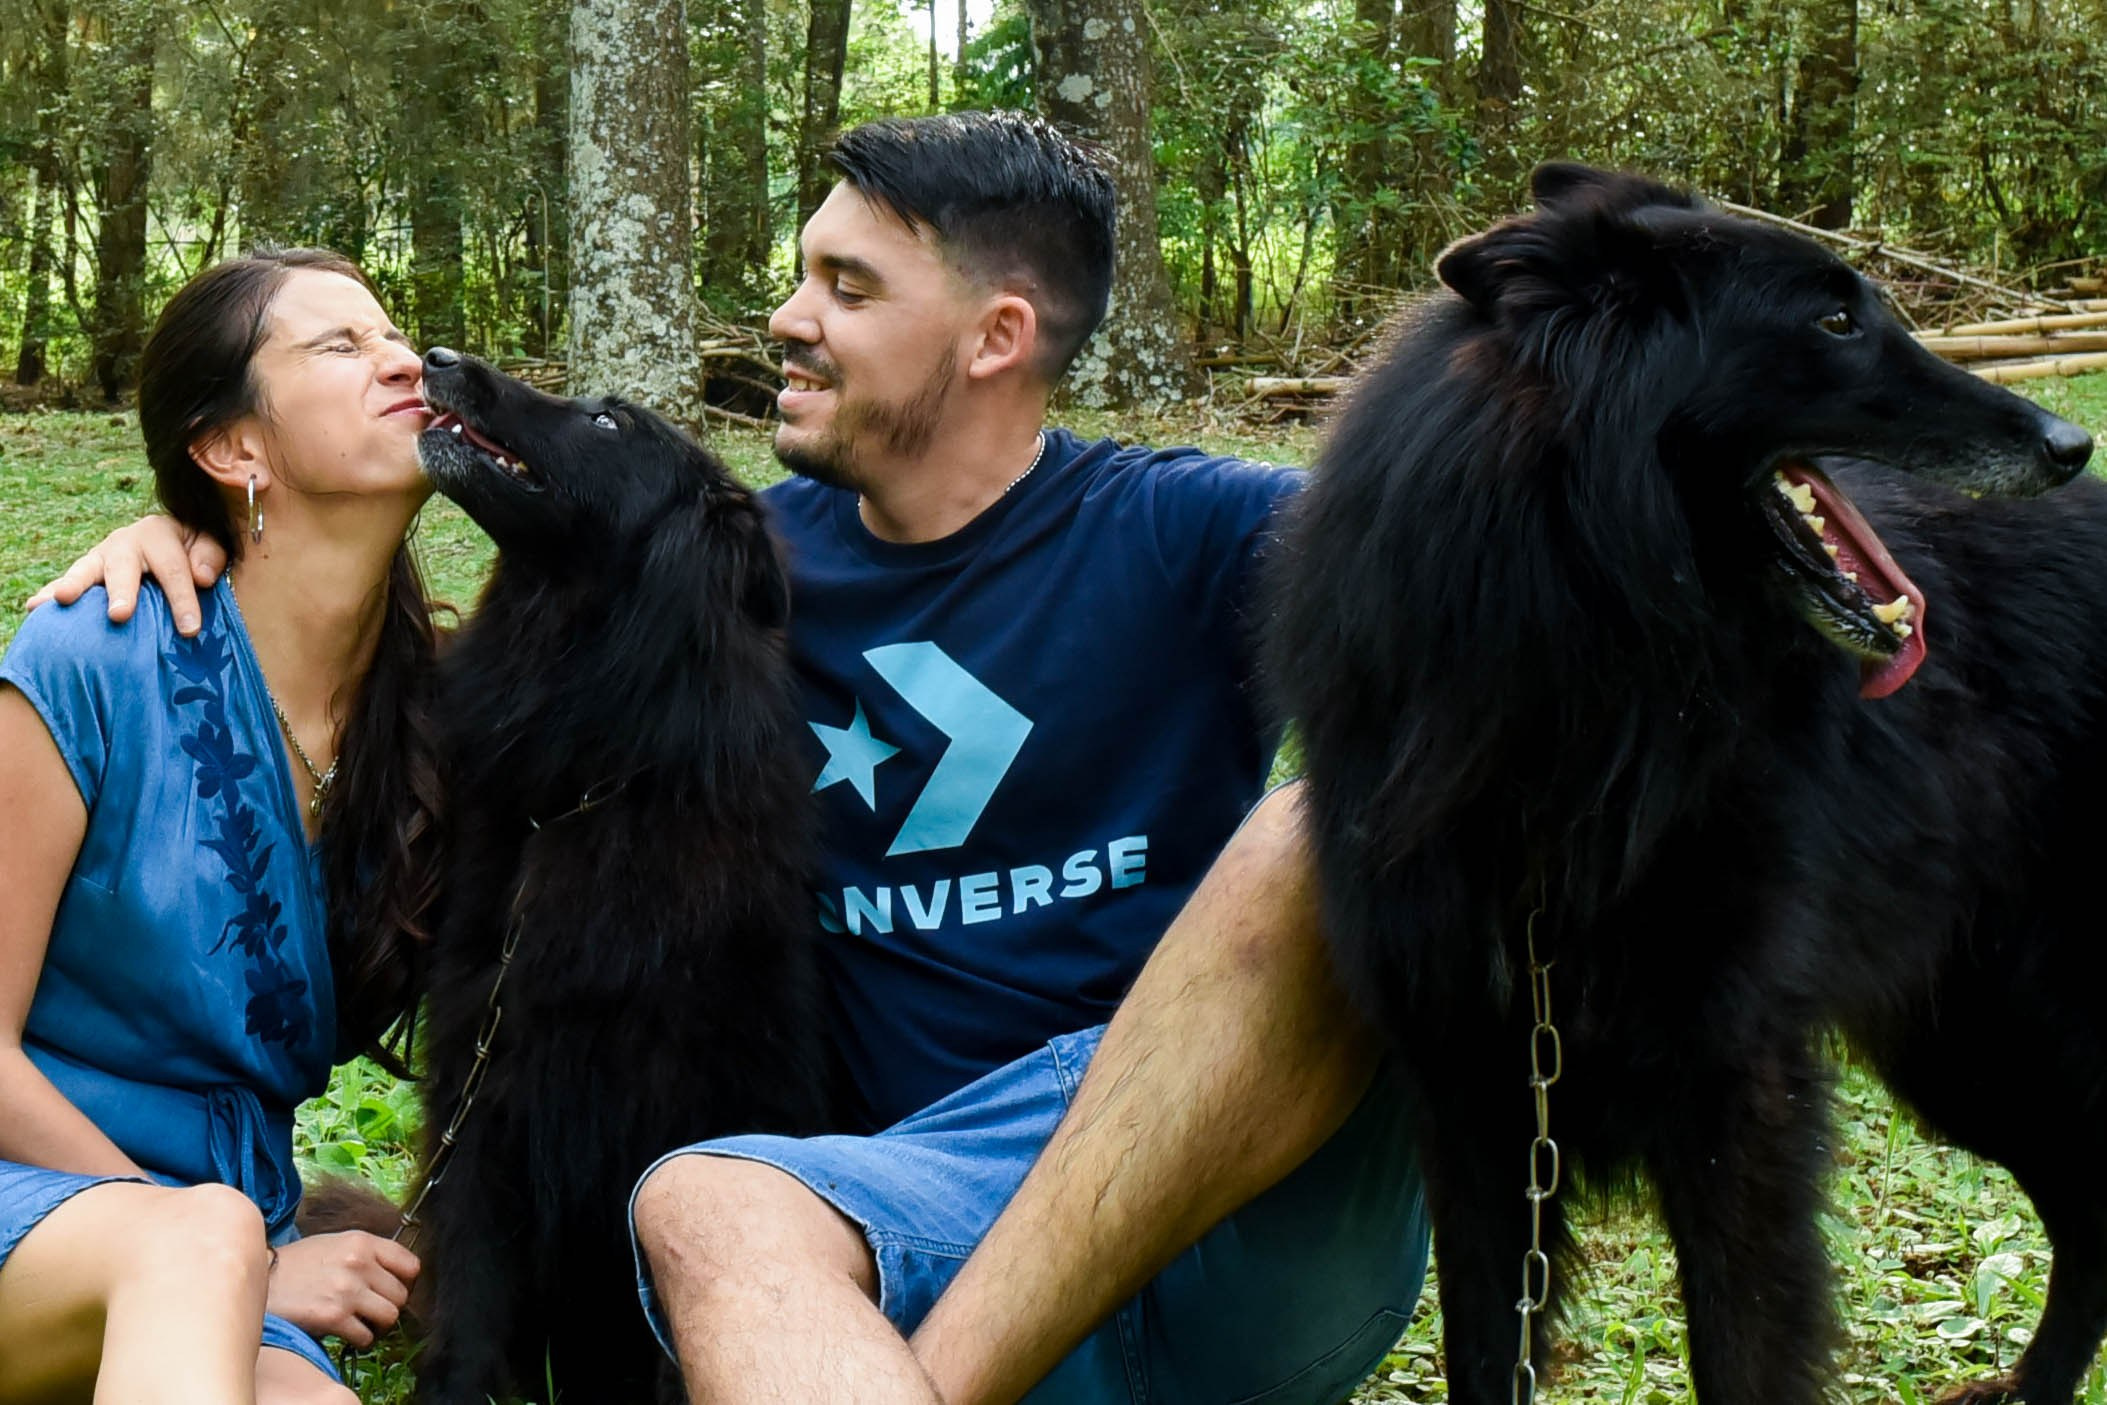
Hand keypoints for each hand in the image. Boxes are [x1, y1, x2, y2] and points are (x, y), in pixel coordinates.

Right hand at [23, 516, 225, 636]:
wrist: (167, 538)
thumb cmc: (192, 550)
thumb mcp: (209, 545)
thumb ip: (210, 555)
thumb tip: (201, 576)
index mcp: (159, 533)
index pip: (174, 569)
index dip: (183, 599)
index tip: (190, 629)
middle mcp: (126, 542)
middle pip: (124, 567)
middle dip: (122, 590)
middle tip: (119, 615)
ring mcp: (101, 557)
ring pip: (86, 569)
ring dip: (74, 585)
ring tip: (62, 601)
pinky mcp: (86, 571)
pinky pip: (64, 582)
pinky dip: (49, 594)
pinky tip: (35, 607)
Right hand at [265, 1230, 420, 1347]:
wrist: (259, 1280)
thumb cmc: (298, 1263)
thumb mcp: (336, 1243)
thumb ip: (367, 1254)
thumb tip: (398, 1274)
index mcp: (362, 1242)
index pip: (411, 1265)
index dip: (406, 1282)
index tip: (395, 1290)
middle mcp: (358, 1263)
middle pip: (401, 1295)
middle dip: (390, 1306)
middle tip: (373, 1310)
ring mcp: (347, 1290)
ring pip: (389, 1316)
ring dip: (378, 1325)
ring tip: (362, 1322)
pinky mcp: (333, 1316)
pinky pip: (366, 1336)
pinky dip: (360, 1339)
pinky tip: (346, 1332)